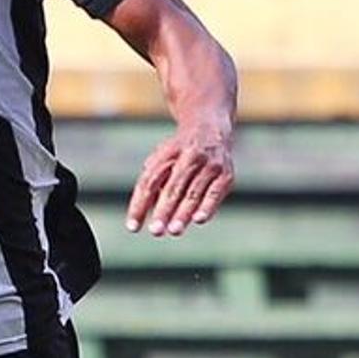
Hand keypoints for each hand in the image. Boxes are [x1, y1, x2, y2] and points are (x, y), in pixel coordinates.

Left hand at [126, 119, 234, 237]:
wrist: (211, 126)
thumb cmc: (179, 152)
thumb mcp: (162, 160)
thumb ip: (152, 183)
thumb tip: (141, 213)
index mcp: (167, 154)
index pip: (149, 182)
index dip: (140, 205)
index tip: (132, 227)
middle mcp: (188, 156)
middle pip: (173, 187)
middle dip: (164, 210)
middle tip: (155, 231)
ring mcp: (209, 164)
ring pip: (193, 191)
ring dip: (183, 213)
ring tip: (173, 230)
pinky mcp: (226, 173)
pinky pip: (215, 192)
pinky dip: (208, 206)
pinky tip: (199, 219)